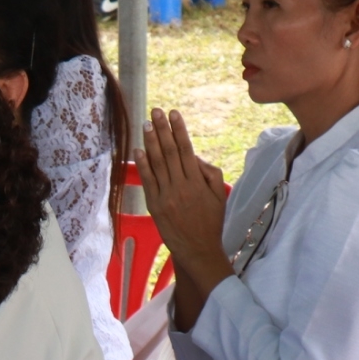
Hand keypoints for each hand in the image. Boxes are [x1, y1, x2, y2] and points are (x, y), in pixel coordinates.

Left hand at [133, 109, 229, 327]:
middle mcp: (181, 186)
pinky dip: (143, 164)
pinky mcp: (155, 205)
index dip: (179, 130)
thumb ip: (209, 172)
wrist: (197, 248)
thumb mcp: (219, 194)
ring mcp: (166, 196)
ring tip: (146, 123)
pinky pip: (148, 181)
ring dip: (151, 141)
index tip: (174, 114)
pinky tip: (139, 149)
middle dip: (163, 129)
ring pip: (158, 163)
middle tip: (156, 111)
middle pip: (170, 152)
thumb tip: (193, 156)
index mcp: (198, 181)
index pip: (187, 149)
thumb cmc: (210, 221)